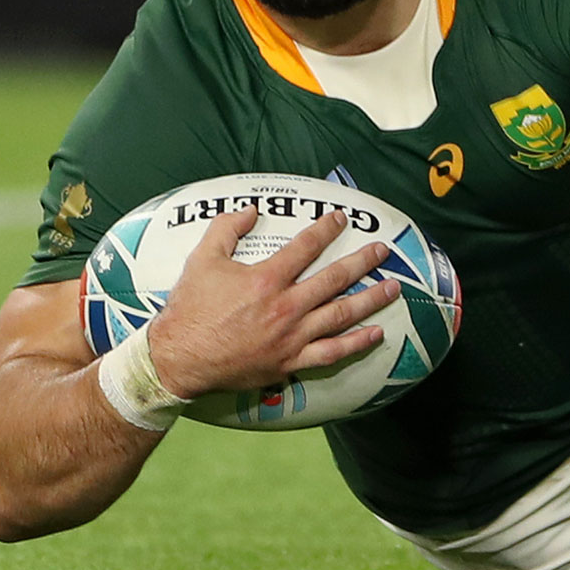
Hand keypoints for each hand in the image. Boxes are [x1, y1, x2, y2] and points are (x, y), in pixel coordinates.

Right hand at [148, 208, 399, 397]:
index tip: (342, 219)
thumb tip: (251, 208)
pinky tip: (376, 334)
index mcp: (266, 279)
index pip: (306, 246)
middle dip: (363, 261)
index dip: (327, 229)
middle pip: (335, 279)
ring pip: (342, 314)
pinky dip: (357, 343)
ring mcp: (291, 336)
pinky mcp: (290, 361)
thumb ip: (226, 229)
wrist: (177, 360)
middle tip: (383, 251)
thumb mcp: (201, 260)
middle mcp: (286, 306)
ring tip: (393, 287)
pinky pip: (332, 352)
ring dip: (371, 299)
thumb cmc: (189, 310)